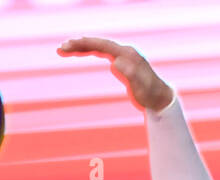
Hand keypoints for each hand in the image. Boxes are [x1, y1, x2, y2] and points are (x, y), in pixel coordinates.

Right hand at [58, 37, 174, 112]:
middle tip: (61, 48)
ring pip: (97, 47)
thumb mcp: (141, 87)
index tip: (70, 46)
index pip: (103, 45)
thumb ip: (131, 74)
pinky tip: (77, 53)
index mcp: (127, 54)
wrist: (159, 97)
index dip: (86, 44)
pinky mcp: (119, 61)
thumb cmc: (150, 94)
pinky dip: (87, 52)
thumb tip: (115, 63)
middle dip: (78, 44)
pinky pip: (100, 52)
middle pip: (98, 43)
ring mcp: (121, 56)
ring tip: (62, 49)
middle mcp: (124, 51)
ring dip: (80, 47)